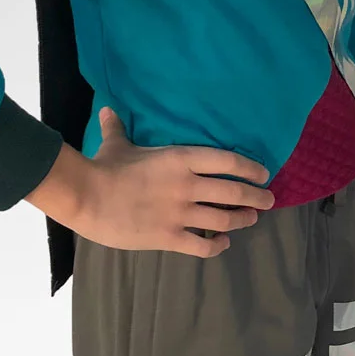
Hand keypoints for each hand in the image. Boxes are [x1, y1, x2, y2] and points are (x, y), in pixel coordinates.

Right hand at [30, 106, 272, 257]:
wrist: (87, 196)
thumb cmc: (104, 167)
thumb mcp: (116, 143)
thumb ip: (117, 127)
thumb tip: (107, 109)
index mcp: (180, 159)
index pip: (226, 161)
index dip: (250, 168)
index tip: (263, 174)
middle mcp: (188, 185)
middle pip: (233, 192)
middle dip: (256, 197)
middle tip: (268, 200)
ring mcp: (180, 213)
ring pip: (223, 219)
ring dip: (241, 220)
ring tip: (250, 219)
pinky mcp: (169, 237)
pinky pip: (202, 245)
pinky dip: (217, 246)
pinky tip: (223, 244)